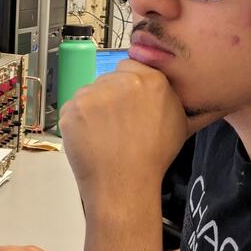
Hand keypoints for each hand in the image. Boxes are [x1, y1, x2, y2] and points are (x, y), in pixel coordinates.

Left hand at [59, 59, 208, 209]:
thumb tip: (162, 84)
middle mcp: (121, 82)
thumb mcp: (179, 123)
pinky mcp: (72, 107)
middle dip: (111, 97)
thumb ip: (168, 95)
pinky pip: (74, 107)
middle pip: (109, 79)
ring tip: (104, 134)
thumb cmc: (153, 159)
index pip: (131, 66)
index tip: (128, 101)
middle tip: (116, 123)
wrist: (123, 185)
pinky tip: (91, 138)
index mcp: (151, 81)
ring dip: (94, 108)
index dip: (128, 85)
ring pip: (90, 93)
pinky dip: (79, 121)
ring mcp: (93, 94)